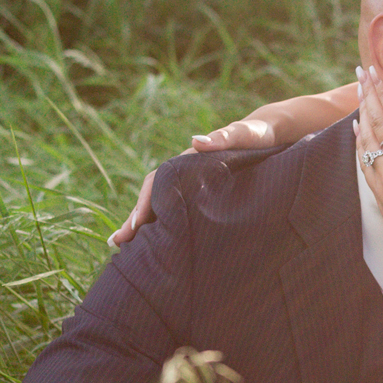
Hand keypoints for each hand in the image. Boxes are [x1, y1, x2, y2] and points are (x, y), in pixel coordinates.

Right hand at [109, 118, 276, 246]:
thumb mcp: (243, 135)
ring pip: (160, 207)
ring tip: (124, 248)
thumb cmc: (256, 135)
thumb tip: (195, 141)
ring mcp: (191, 187)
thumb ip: (223, 137)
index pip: (156, 183)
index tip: (135, 224)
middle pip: (151, 198)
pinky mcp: (201, 197)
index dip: (144, 203)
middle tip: (115, 243)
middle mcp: (184, 175)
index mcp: (188, 162)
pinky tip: (156, 245)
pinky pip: (176, 213)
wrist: (267, 134)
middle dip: (134, 220)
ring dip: (143, 226)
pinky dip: (162, 227)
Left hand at [355, 66, 382, 265]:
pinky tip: (358, 128)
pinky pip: (364, 160)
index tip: (377, 72)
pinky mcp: (380, 193)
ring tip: (359, 90)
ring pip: (369, 137)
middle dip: (370, 93)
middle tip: (362, 70)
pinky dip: (359, 140)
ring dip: (362, 111)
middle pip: (379, 121)